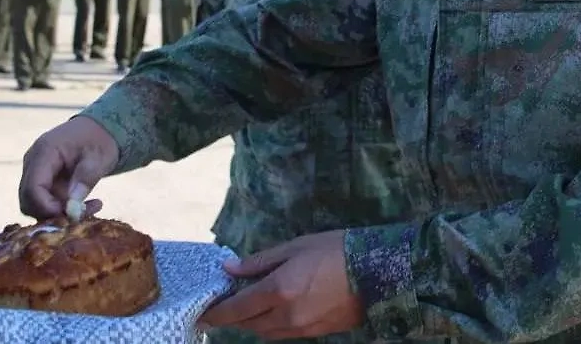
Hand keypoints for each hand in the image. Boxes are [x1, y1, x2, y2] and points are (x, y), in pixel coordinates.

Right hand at [18, 116, 118, 219]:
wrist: (99, 129)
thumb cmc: (99, 140)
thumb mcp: (100, 157)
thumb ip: (86, 179)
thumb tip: (72, 207)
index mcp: (45, 151)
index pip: (33, 187)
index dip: (46, 207)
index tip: (70, 215)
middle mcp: (33, 162)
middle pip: (28, 200)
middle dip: (52, 214)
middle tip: (82, 215)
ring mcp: (34, 172)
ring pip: (34, 205)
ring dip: (59, 214)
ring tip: (90, 209)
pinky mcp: (41, 181)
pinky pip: (44, 203)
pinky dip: (62, 210)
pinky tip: (86, 206)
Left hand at [200, 231, 362, 338]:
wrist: (378, 271)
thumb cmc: (335, 250)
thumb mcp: (295, 246)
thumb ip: (260, 261)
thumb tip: (230, 268)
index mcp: (278, 291)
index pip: (236, 309)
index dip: (215, 312)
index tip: (202, 311)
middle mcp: (286, 316)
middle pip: (247, 325)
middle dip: (231, 318)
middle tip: (220, 306)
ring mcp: (302, 329)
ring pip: (265, 333)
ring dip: (251, 323)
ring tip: (245, 307)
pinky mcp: (316, 334)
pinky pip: (283, 334)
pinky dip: (271, 325)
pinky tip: (271, 311)